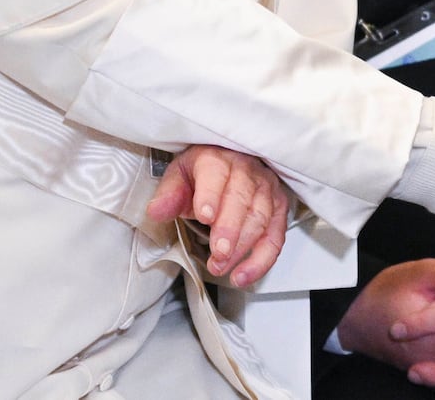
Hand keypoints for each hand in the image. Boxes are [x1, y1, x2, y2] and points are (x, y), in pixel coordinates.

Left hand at [147, 144, 289, 285]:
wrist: (230, 162)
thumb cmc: (204, 173)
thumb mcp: (179, 176)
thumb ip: (168, 194)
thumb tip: (157, 210)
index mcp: (218, 159)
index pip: (216, 174)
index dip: (211, 196)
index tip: (204, 215)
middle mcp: (246, 171)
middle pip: (242, 200)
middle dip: (230, 230)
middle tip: (217, 253)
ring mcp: (266, 190)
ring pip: (260, 219)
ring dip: (241, 247)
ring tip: (220, 266)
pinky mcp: (278, 209)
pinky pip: (275, 237)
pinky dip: (261, 260)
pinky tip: (243, 275)